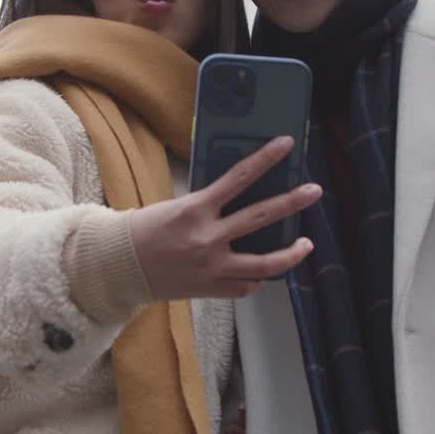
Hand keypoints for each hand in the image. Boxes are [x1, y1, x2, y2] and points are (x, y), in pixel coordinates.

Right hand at [129, 136, 319, 299]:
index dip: (266, 159)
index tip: (285, 145)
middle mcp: (207, 237)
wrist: (119, 265)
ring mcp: (211, 266)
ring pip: (264, 263)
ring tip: (307, 244)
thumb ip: (210, 204)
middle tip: (315, 190)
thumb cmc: (145, 229)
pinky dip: (257, 280)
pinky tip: (266, 273)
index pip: (240, 177)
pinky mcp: (209, 289)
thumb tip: (242, 195)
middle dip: (293, 201)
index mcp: (197, 209)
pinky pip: (245, 287)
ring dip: (291, 253)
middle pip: (262, 216)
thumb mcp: (178, 206)